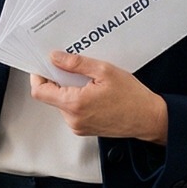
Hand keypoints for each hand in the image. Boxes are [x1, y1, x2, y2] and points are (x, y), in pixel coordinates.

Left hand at [29, 52, 169, 142]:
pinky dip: (78, 99)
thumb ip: (76, 63)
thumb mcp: (104, 71)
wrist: (148, 119)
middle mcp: (73, 119)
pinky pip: (72, 110)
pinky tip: (94, 92)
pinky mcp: (83, 129)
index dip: (38, 76)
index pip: (40, 91)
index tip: (43, 65)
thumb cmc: (132, 97)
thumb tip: (55, 57)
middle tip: (74, 68)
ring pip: (62, 103)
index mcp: (74, 104)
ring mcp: (77, 126)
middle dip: (58, 80)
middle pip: (51, 96)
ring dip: (70, 89)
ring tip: (91, 82)